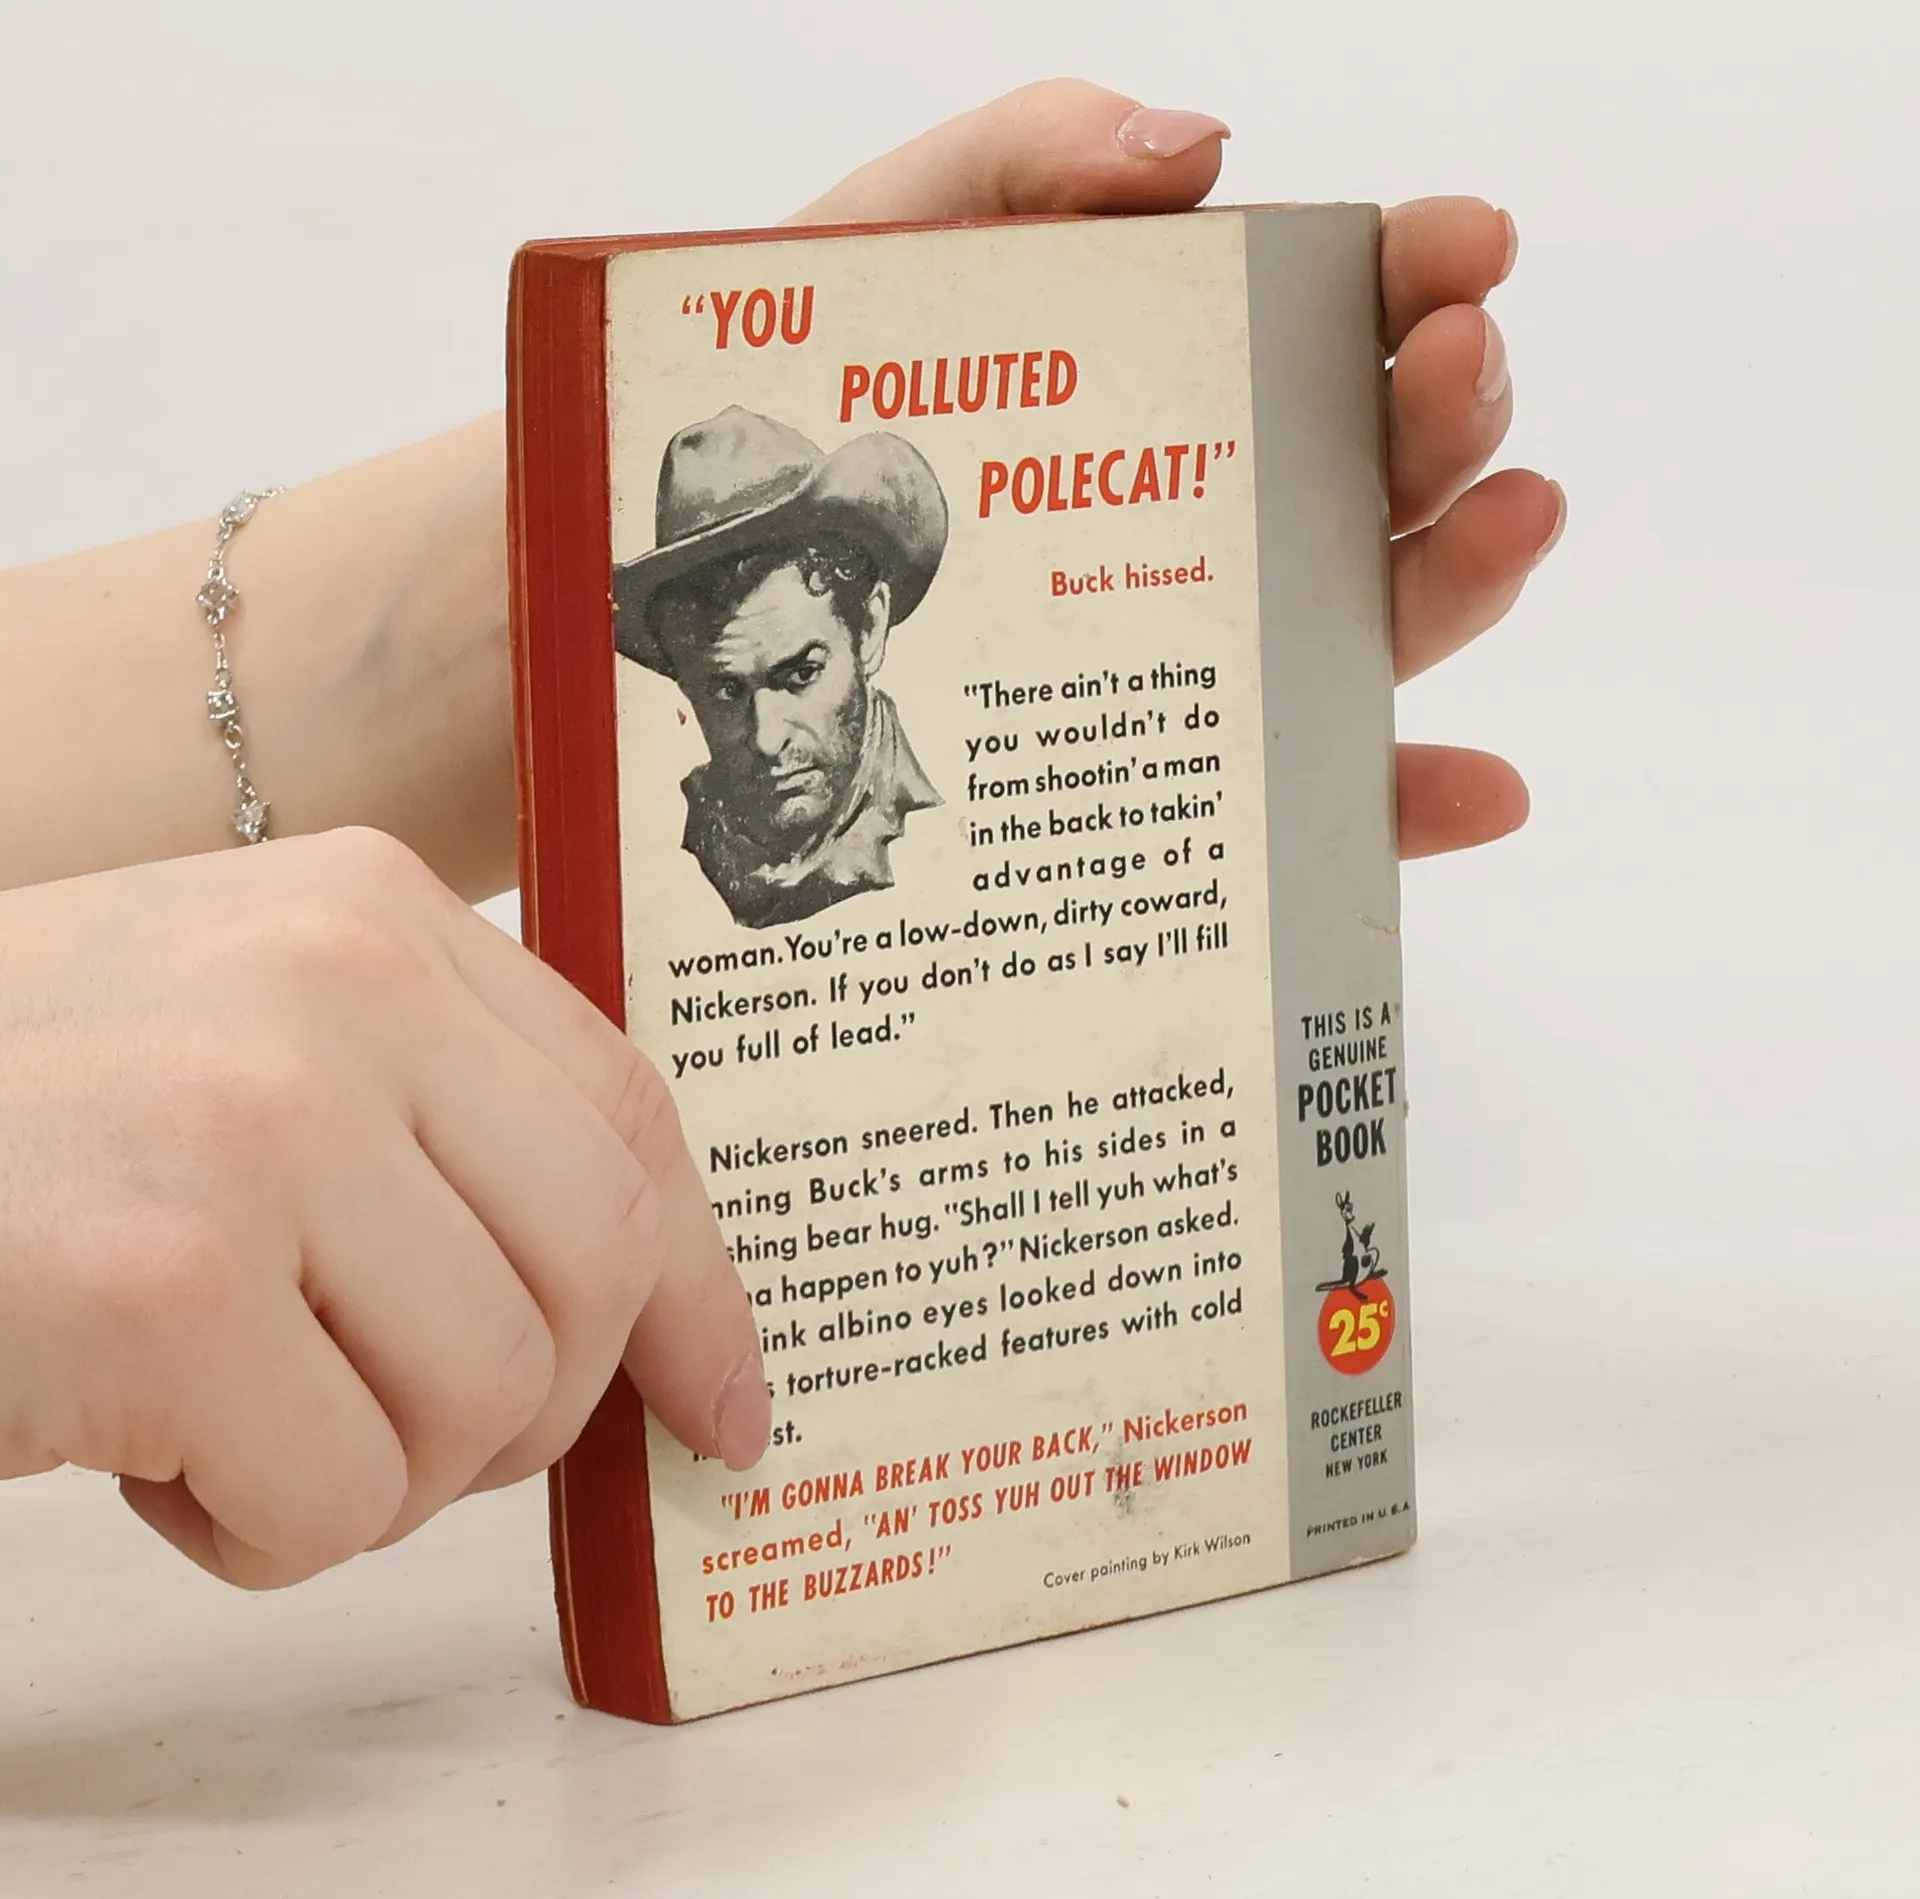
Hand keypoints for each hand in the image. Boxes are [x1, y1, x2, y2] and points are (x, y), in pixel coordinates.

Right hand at [0, 829, 766, 1587]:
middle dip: (530, 1405)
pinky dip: (264, 1534)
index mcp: (376, 912)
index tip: (724, 1408)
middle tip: (398, 1429)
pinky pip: (342, 1497)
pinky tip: (152, 1461)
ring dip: (382, 1476)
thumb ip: (447, 1135)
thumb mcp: (256, 1048)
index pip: (630, 1116)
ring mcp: (249, 1123)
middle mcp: (335, 983)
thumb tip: (651, 1322)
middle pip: (595, 1265)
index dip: (699, 1288)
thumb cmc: (23, 1121)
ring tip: (240, 1423)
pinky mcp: (158, 1285)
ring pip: (489, 1396)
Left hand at [790, 80, 1557, 859]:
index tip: (1463, 246)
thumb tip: (1194, 150)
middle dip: (1446, 406)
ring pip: (1376, 618)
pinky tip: (1474, 791)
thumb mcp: (886, 250)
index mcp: (1171, 377)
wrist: (694, 591)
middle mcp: (1218, 512)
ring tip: (1510, 518)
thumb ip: (1021, 166)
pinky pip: (1312, 803)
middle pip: (1377, 465)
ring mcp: (1210, 649)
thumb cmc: (803, 412)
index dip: (1414, 271)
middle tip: (1455, 362)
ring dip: (1463, 571)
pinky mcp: (1180, 784)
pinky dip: (1404, 802)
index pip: (1327, 316)